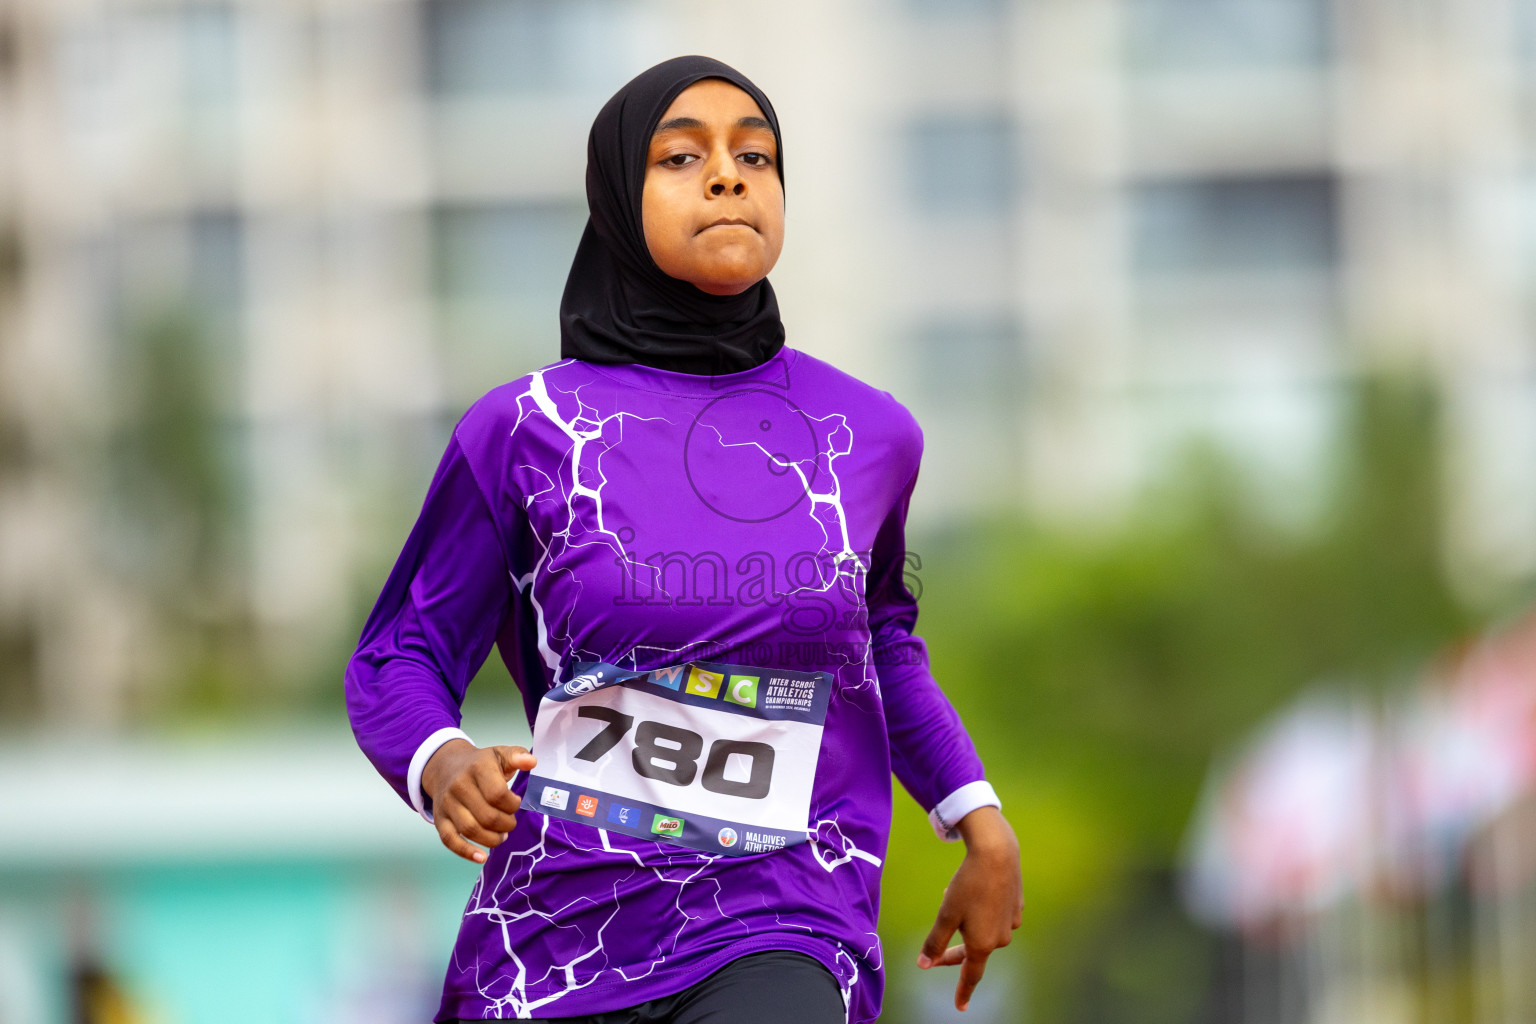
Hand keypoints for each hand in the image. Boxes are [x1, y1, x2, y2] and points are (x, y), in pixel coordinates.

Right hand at [421, 739, 536, 863]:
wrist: (445, 767)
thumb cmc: (480, 764)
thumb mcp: (499, 754)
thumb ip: (517, 756)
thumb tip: (532, 762)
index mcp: (477, 768)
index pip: (497, 794)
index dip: (512, 804)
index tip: (516, 803)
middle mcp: (459, 786)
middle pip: (486, 816)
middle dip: (506, 824)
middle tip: (511, 822)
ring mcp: (447, 804)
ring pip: (470, 829)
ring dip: (492, 839)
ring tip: (501, 836)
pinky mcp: (439, 819)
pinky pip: (450, 840)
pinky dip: (466, 852)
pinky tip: (481, 857)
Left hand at [917, 806, 1023, 1011]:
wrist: (997, 853)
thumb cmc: (968, 885)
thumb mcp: (946, 915)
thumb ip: (935, 943)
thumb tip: (924, 965)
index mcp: (982, 944)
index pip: (970, 975)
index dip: (963, 991)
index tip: (960, 1006)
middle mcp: (1001, 938)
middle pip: (974, 951)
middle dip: (955, 949)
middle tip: (938, 952)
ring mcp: (1012, 922)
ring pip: (984, 930)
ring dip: (967, 922)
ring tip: (954, 897)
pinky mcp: (1017, 906)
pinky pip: (995, 915)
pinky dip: (982, 909)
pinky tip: (976, 891)